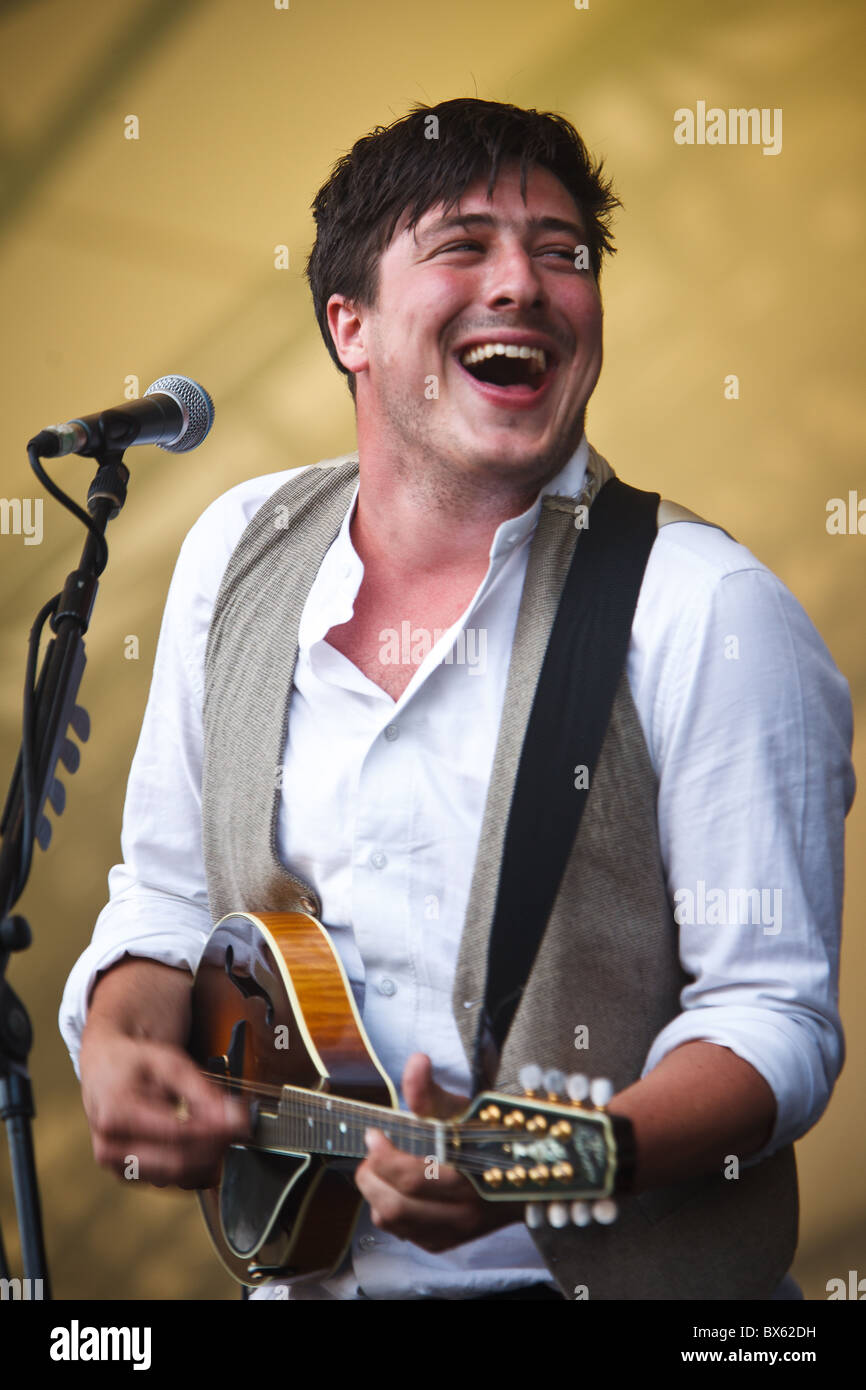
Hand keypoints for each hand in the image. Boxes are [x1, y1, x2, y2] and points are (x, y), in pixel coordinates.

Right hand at [79, 1026, 249, 1189]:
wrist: (105, 1071)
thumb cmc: (135, 1064)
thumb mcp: (169, 1063)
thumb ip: (202, 1091)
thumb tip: (234, 1118)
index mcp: (115, 1115)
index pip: (175, 1134)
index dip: (213, 1132)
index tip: (240, 1123)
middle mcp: (111, 1148)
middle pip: (177, 1162)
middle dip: (214, 1148)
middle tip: (237, 1128)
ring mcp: (119, 1167)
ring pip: (178, 1178)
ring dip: (208, 1159)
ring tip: (221, 1131)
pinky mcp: (131, 1177)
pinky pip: (174, 1183)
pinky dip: (197, 1168)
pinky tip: (204, 1144)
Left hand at [354, 1052, 517, 1252]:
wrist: (522, 1174)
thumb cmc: (486, 1137)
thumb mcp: (460, 1110)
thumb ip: (430, 1090)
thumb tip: (417, 1060)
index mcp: (469, 1176)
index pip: (412, 1177)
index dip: (383, 1156)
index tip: (373, 1135)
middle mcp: (462, 1212)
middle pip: (395, 1205)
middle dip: (371, 1176)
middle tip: (371, 1154)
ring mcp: (452, 1231)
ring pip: (394, 1222)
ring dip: (375, 1194)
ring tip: (379, 1171)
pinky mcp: (444, 1242)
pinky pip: (402, 1233)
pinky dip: (389, 1211)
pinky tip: (396, 1190)